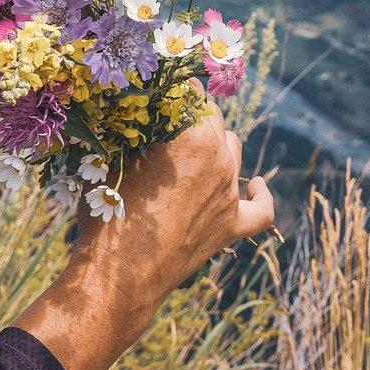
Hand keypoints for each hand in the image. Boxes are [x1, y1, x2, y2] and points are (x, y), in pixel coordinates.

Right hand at [12, 99, 274, 369]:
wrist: (118, 278)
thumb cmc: (107, 216)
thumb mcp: (110, 162)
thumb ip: (130, 131)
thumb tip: (131, 110)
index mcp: (191, 137)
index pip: (190, 94)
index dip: (172, 91)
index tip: (158, 94)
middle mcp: (219, 160)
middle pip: (214, 119)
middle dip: (192, 115)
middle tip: (166, 121)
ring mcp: (229, 194)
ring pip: (234, 151)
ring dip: (216, 145)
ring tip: (189, 151)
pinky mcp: (232, 226)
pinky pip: (262, 208)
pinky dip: (261, 195)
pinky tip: (257, 185)